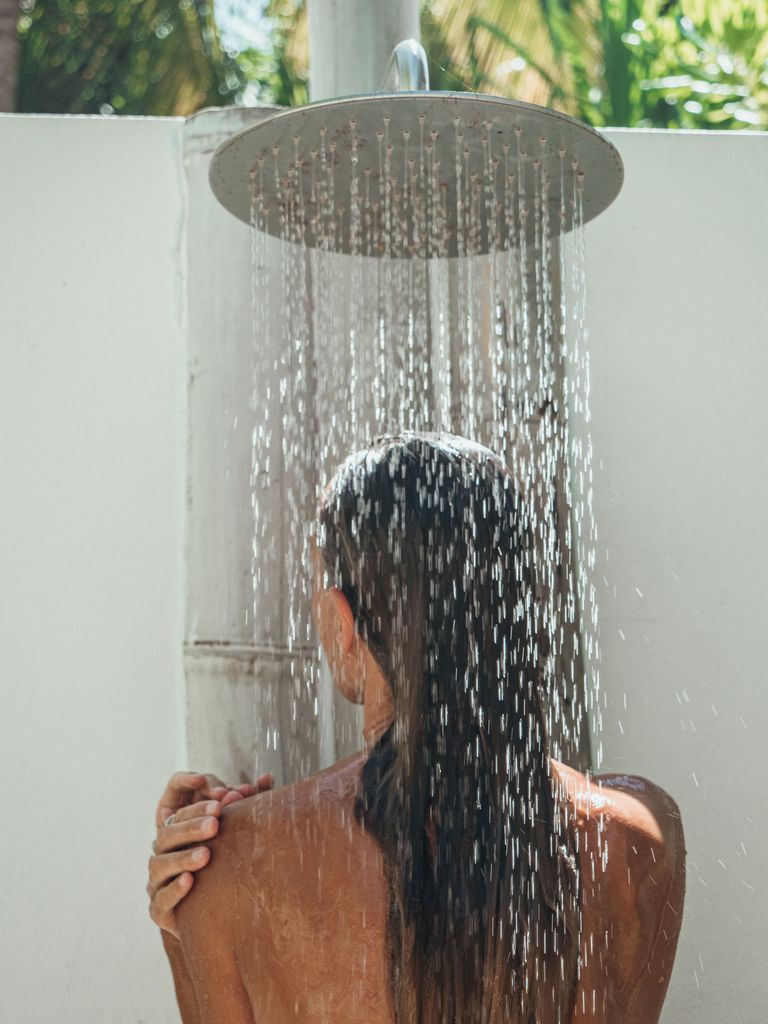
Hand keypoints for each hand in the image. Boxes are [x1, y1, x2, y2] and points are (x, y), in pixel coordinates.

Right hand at [147, 771, 273, 936]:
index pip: (176, 808)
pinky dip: (174, 890)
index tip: (217, 794)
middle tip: (215, 823)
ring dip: (183, 857)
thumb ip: (248, 805)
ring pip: (160, 865)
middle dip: (191, 827)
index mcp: (178, 832)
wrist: (221, 915)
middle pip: (166, 834)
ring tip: (206, 855)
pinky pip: (160, 900)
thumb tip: (268, 777)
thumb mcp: (237, 832)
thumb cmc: (228, 863)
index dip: (189, 800)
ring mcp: (157, 882)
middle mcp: (163, 853)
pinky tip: (190, 881)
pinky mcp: (158, 910)